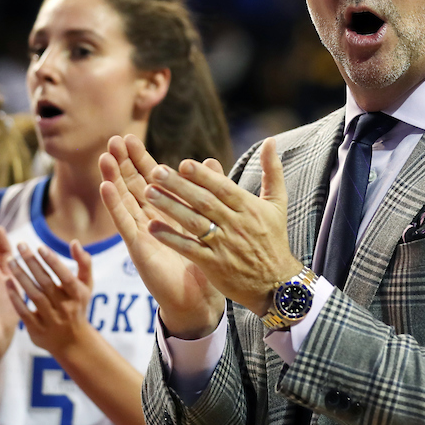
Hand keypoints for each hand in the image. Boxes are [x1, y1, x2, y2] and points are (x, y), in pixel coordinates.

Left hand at [1, 238, 93, 360]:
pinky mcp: (37, 330)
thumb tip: (75, 242)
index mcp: (78, 295)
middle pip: (47, 283)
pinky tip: (7, 282)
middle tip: (20, 245)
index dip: (53, 262)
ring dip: (21, 277)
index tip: (40, 247)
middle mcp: (65, 308)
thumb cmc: (77, 306)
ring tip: (10, 260)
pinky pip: (24, 312)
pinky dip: (15, 298)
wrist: (73, 342)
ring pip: (34, 296)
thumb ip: (84, 263)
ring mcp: (51, 320)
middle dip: (33, 263)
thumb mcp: (86, 286)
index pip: (65, 276)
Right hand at [99, 134, 225, 337]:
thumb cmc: (204, 262)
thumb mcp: (207, 222)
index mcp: (167, 212)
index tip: (129, 137)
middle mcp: (150, 219)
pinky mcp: (138, 248)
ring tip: (104, 157)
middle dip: (122, 163)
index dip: (139, 159)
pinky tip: (105, 187)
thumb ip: (207, 191)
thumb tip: (211, 160)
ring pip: (124, 201)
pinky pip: (124, 223)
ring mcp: (141, 233)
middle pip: (132, 186)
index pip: (150, 179)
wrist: (200, 298)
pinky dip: (114, 205)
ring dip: (113, 179)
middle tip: (113, 139)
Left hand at [134, 135, 302, 316]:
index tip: (183, 164)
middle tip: (155, 171)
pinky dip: (170, 237)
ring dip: (169, 207)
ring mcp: (224, 245)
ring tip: (147, 192)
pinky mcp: (214, 265)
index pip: (223, 188)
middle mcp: (236, 224)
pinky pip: (188, 248)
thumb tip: (271, 141)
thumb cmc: (274, 240)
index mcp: (249, 207)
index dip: (203, 176)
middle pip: (203, 201)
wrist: (277, 284)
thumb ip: (272, 171)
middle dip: (178, 186)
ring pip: (193, 222)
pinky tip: (151, 227)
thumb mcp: (277, 204)